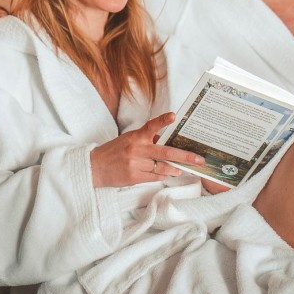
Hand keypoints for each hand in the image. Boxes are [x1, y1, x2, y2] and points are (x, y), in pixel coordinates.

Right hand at [90, 113, 204, 187]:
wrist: (95, 167)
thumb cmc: (115, 151)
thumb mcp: (129, 140)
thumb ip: (146, 140)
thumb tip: (167, 141)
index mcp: (135, 137)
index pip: (151, 126)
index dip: (163, 121)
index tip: (173, 116)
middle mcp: (137, 150)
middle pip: (166, 152)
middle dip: (185, 156)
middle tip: (198, 159)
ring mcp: (136, 165)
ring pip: (163, 168)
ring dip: (175, 168)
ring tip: (182, 168)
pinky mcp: (134, 177)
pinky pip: (155, 177)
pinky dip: (163, 175)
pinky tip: (167, 173)